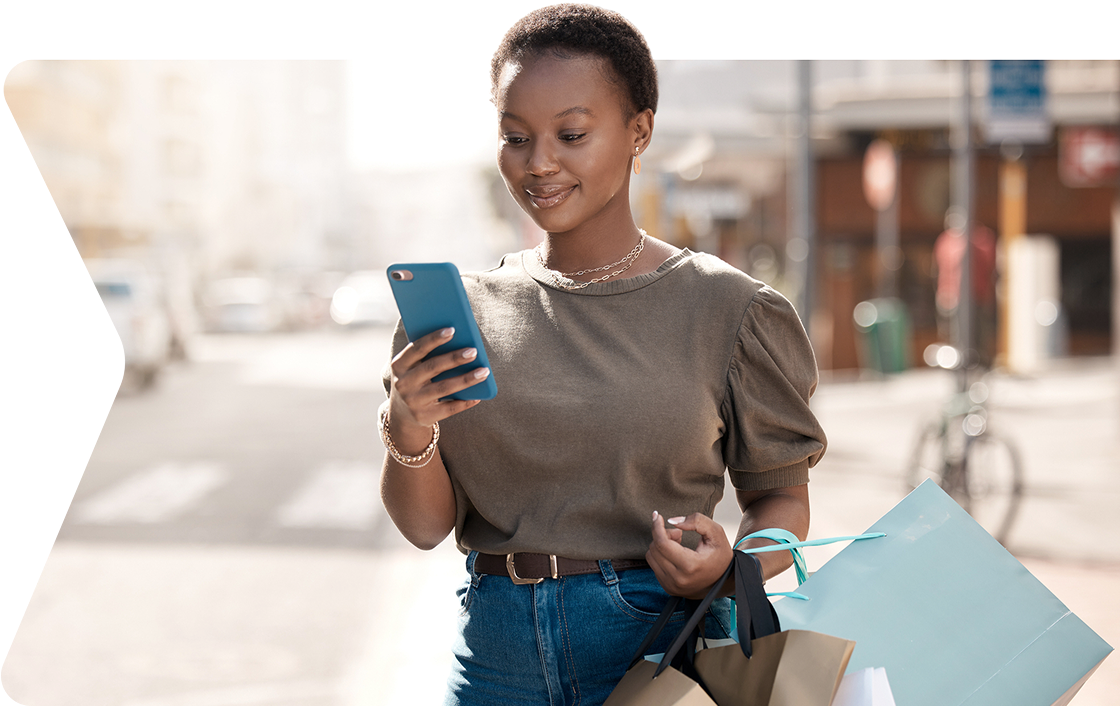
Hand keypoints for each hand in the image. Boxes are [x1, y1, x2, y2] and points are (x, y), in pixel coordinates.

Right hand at [386, 327, 489, 452]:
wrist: (402, 414)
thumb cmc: (415, 380)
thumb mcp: (413, 367)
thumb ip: (428, 354)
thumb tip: (461, 341)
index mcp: (399, 365)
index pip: (417, 348)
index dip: (434, 339)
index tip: (452, 329)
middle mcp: (403, 383)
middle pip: (432, 367)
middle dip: (454, 358)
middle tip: (474, 351)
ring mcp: (413, 401)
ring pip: (444, 388)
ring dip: (466, 379)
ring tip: (484, 371)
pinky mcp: (424, 417)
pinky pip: (449, 408)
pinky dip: (465, 402)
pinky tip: (478, 396)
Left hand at [645, 511, 733, 599]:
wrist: (724, 581)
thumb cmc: (720, 555)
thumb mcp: (715, 532)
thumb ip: (696, 521)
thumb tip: (672, 521)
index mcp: (690, 565)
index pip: (662, 543)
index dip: (657, 526)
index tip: (657, 516)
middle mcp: (678, 579)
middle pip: (655, 548)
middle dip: (663, 534)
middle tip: (679, 534)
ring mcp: (672, 586)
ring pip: (651, 556)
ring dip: (661, 545)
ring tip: (678, 544)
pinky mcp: (668, 588)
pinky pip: (653, 566)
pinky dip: (661, 556)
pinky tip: (675, 554)